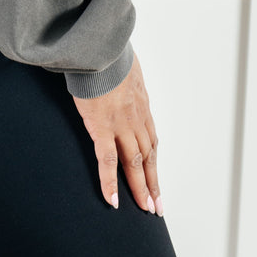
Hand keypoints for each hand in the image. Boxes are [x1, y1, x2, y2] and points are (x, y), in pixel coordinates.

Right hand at [71, 50, 162, 215]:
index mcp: (140, 104)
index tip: (156, 179)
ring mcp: (120, 125)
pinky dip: (110, 183)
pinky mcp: (102, 127)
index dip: (154, 162)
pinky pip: (107, 161)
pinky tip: (113, 201)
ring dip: (140, 187)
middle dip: (153, 182)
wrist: (100, 48)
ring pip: (135, 163)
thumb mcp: (124, 67)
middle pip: (148, 156)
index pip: (151, 140)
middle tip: (156, 205)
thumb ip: (125, 79)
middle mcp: (136, 118)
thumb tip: (124, 78)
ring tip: (144, 208)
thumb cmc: (108, 53)